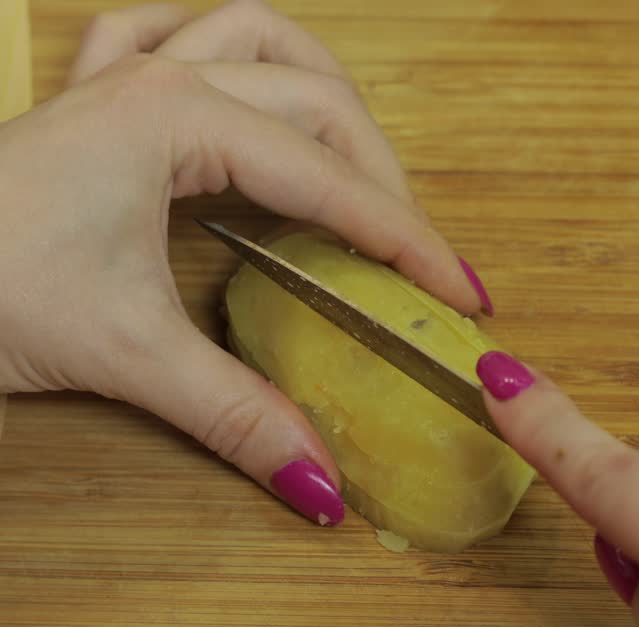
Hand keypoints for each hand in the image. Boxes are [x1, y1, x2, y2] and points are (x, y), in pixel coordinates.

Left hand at [0, 0, 488, 525]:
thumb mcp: (126, 353)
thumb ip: (239, 414)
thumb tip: (322, 479)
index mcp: (176, 121)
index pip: (330, 179)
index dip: (407, 239)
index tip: (458, 287)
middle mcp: (159, 79)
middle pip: (318, 97)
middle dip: (380, 171)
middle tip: (408, 253)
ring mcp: (120, 78)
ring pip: (254, 33)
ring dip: (320, 83)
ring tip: (357, 153)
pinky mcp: (89, 99)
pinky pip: (164, 31)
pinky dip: (217, 48)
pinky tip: (236, 86)